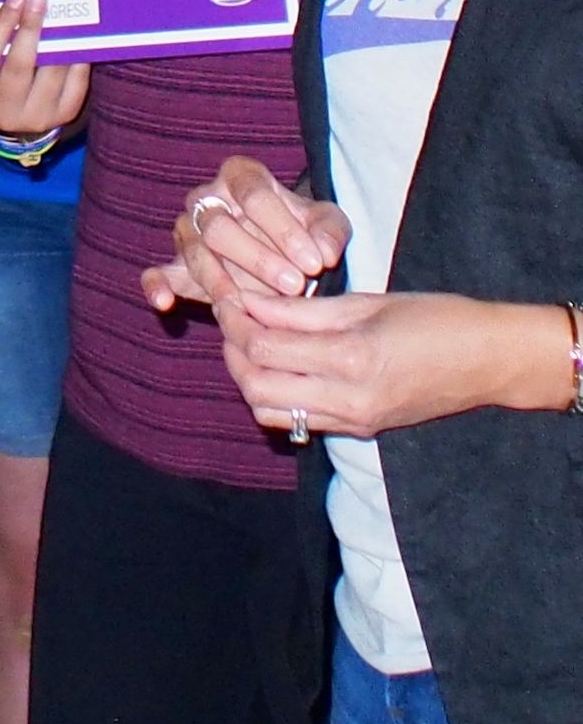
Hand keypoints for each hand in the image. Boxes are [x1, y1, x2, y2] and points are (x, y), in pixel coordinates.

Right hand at [0, 0, 88, 137]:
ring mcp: (36, 117)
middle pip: (19, 66)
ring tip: (60, 14)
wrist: (15, 118)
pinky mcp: (64, 115)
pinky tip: (75, 36)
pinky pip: (75, 81)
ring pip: (51, 73)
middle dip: (30, 29)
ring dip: (58, 39)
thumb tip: (20, 4)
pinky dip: (76, 56)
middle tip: (38, 0)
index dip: (2, 24)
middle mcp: (4, 112)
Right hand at [142, 156, 348, 311]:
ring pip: (193, 252)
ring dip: (222, 281)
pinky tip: (165, 302)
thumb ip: (329, 231)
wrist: (283, 252)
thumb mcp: (326, 222)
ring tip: (250, 306)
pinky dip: (156, 286)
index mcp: (241, 176)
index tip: (316, 263)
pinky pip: (155, 272)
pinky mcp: (175, 265)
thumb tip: (324, 253)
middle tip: (294, 286)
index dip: (284, 229)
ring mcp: (186, 232)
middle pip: (217, 225)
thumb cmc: (304, 230)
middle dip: (257, 258)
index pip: (253, 194)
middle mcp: (206, 199)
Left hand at [214, 290, 577, 440]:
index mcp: (352, 358)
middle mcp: (349, 399)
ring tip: (253, 341)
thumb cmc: (437, 319)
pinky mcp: (360, 430)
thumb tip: (247, 301)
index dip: (236, 320)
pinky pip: (297, 420)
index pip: (264, 347)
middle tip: (234, 318)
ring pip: (269, 410)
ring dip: (249, 377)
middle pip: (255, 386)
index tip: (229, 293)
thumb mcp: (367, 302)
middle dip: (233, 351)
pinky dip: (274, 396)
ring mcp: (354, 420)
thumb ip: (301, 310)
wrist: (493, 361)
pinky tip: (280, 365)